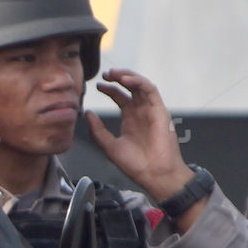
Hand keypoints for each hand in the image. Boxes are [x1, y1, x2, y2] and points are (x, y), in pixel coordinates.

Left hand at [86, 69, 193, 202]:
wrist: (152, 173)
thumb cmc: (134, 164)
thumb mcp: (109, 146)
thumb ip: (97, 130)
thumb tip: (87, 114)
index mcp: (130, 119)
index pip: (120, 97)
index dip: (109, 89)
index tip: (97, 86)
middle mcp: (141, 112)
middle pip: (130, 87)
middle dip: (118, 78)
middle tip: (105, 74)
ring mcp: (151, 110)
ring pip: (141, 85)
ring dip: (128, 76)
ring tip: (114, 73)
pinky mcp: (160, 110)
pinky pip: (151, 91)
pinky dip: (139, 82)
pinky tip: (126, 80)